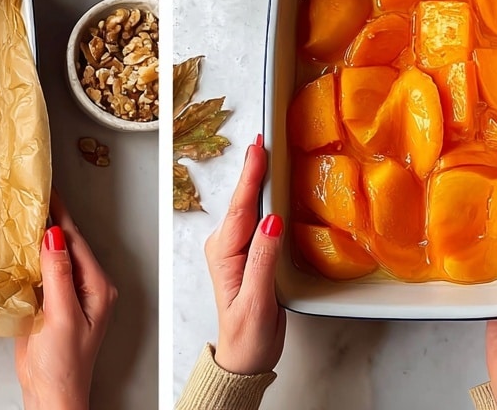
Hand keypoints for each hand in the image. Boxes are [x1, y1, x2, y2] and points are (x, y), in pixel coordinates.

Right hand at [15, 193, 116, 409]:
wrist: (49, 398)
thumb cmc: (64, 366)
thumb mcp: (62, 316)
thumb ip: (58, 275)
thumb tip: (53, 237)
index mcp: (97, 286)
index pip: (75, 240)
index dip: (59, 214)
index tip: (45, 191)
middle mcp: (85, 286)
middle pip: (65, 243)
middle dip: (48, 219)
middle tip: (29, 194)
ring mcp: (67, 293)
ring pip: (52, 255)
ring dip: (37, 237)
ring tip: (21, 212)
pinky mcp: (50, 302)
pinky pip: (40, 271)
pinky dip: (29, 256)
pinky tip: (17, 246)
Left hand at [204, 136, 285, 375]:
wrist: (244, 359)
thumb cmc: (248, 336)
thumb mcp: (258, 300)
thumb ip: (264, 259)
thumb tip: (272, 220)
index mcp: (224, 253)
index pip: (241, 207)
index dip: (250, 175)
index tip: (257, 148)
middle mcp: (226, 245)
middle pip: (243, 200)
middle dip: (253, 168)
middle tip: (263, 137)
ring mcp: (235, 248)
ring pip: (249, 207)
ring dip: (257, 180)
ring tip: (266, 152)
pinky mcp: (248, 253)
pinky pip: (256, 219)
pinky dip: (263, 198)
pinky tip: (271, 187)